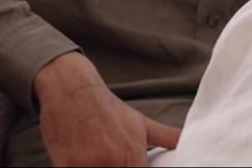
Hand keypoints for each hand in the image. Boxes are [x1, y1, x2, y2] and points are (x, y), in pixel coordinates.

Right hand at [34, 52, 180, 166]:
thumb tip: (186, 141)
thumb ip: (166, 137)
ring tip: (97, 160)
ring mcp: (88, 165)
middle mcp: (112, 162)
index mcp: (133, 155)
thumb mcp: (140, 122)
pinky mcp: (65, 165)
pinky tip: (82, 161)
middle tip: (111, 162)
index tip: (133, 167)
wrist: (73, 91)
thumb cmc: (107, 109)